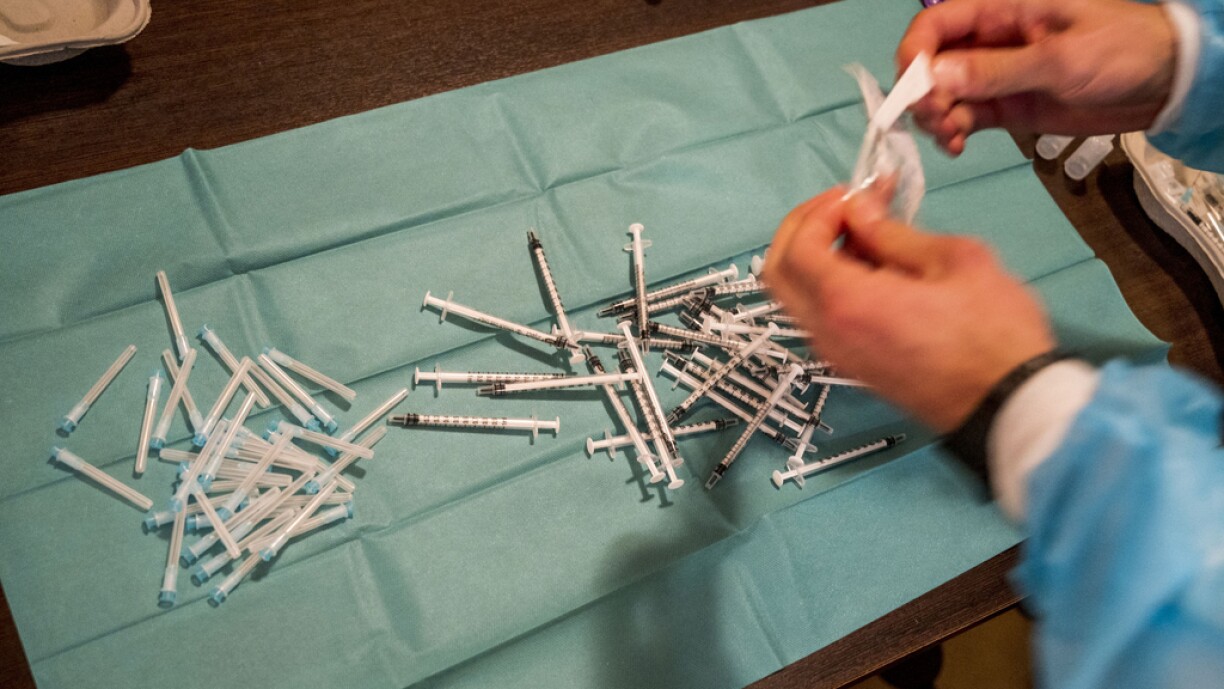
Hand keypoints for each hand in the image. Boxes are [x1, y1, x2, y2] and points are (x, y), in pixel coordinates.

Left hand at [762, 187, 1055, 431]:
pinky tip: (877, 267)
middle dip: (804, 228)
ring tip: (870, 233)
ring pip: (796, 295)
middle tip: (847, 207)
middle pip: (779, 272)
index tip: (856, 194)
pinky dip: (831, 283)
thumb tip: (858, 209)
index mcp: (848, 303)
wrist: (1008, 405)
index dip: (819, 211)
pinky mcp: (852, 365)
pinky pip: (820, 316)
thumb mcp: (952, 260)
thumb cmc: (994, 334)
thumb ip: (892, 232)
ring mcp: (836, 354)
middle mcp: (828, 333)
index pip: (798, 246)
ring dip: (818, 256)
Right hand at [897, 0, 1175, 154]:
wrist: (1162, 82)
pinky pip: (962, 117)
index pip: (935, 25)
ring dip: (935, 119)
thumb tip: (937, 76)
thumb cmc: (1120, 51)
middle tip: (937, 122)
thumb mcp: (1060, 59)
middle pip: (931, 64)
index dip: (914, 55)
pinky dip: (951, 133)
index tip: (914, 91)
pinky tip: (958, 146)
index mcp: (1001, 11)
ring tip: (952, 140)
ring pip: (942, 95)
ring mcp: (994, 76)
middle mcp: (988, 41)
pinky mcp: (1004, 106)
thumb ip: (997, 70)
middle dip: (922, 94)